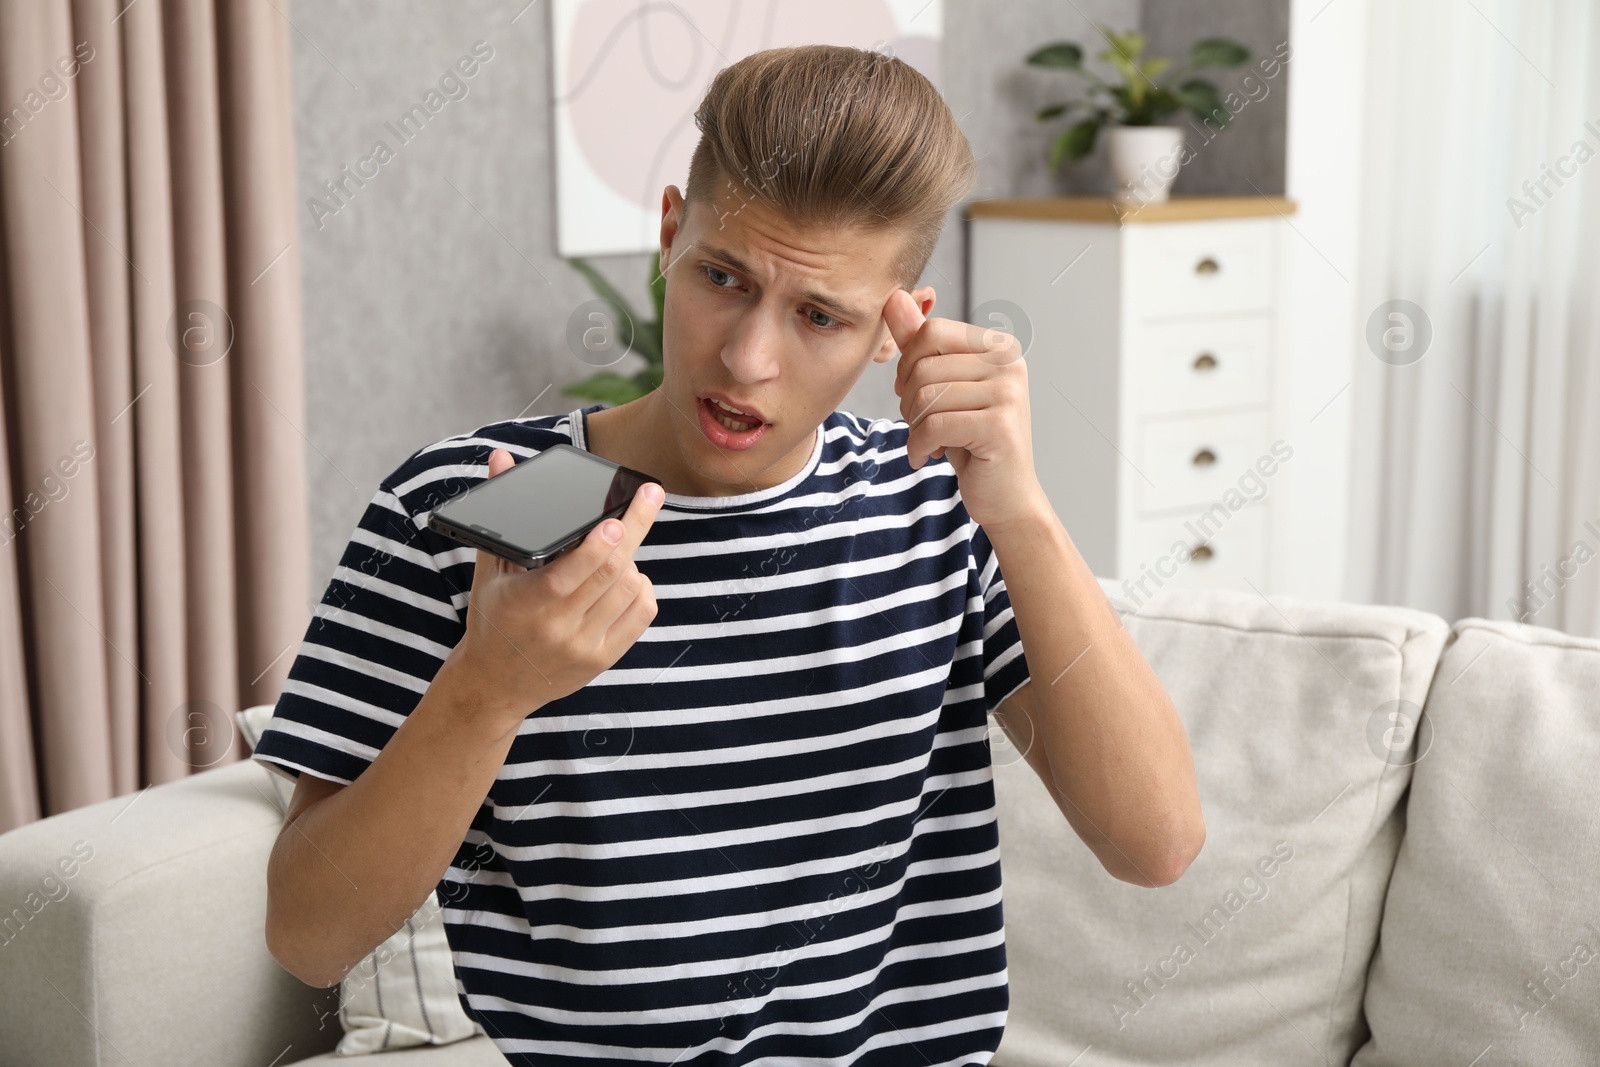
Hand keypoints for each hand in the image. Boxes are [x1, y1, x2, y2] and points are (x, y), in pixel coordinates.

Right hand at [445, 448, 664, 730]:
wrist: (495, 684)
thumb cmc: (493, 618)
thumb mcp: (489, 568)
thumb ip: (502, 513)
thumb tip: (502, 458)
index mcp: (525, 603)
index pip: (570, 573)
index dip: (598, 545)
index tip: (616, 519)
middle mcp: (557, 627)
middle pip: (610, 573)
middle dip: (635, 527)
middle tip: (649, 496)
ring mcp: (584, 646)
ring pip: (629, 590)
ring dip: (631, 560)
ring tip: (619, 547)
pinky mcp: (604, 658)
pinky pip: (641, 613)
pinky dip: (641, 588)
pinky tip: (627, 577)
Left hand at [884, 289, 1045, 528]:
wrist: (1005, 495)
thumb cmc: (972, 440)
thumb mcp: (943, 387)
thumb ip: (919, 343)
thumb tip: (896, 297)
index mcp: (999, 346)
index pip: (932, 332)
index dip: (908, 364)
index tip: (913, 394)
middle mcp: (1010, 363)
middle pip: (924, 366)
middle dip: (909, 400)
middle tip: (921, 425)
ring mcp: (1009, 393)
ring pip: (926, 396)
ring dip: (914, 425)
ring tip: (928, 441)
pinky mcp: (999, 426)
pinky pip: (935, 425)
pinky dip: (920, 445)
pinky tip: (928, 456)